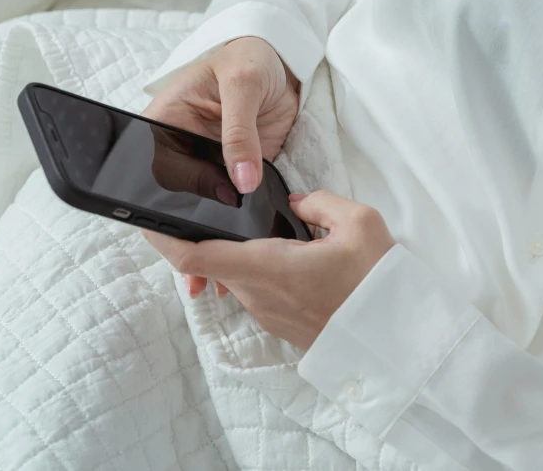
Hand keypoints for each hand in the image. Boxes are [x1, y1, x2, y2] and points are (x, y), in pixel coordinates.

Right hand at [142, 37, 299, 194]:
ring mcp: (210, 158)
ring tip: (255, 178)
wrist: (278, 64)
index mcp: (166, 121)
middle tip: (244, 184)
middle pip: (186, 188)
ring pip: (215, 195)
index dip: (193, 181)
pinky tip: (264, 180)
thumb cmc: (247, 59)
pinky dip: (255, 192)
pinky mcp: (237, 168)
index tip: (226, 183)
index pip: (165, 168)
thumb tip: (243, 180)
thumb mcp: (242, 84)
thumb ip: (240, 132)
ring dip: (237, 193)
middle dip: (216, 191)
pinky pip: (241, 191)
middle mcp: (184, 144)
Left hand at [143, 191, 395, 350]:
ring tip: (253, 223)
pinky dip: (252, 268)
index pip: (194, 257)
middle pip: (208, 263)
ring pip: (231, 276)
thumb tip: (296, 204)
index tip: (146, 217)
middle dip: (200, 235)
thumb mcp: (360, 223)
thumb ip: (319, 202)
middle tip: (207, 202)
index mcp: (267, 267)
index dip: (162, 238)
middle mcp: (256, 295)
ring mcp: (266, 313)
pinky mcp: (279, 323)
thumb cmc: (378, 284)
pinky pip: (252, 289)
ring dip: (231, 252)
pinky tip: (281, 251)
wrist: (396, 341)